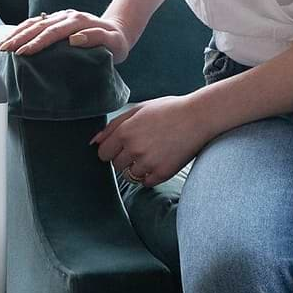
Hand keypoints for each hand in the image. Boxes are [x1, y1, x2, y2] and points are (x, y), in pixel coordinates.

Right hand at [0, 9, 131, 62]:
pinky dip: (21, 30)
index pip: (53, 33)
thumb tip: (74, 39)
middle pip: (38, 26)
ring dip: (16, 34)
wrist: (117, 30)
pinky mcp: (55, 20)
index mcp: (78, 22)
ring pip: (33, 23)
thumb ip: (97, 38)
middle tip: (4, 50)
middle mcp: (66, 16)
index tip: (23, 53)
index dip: (37, 42)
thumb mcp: (115, 43)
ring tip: (0, 46)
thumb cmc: (116, 42)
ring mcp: (59, 16)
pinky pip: (35, 24)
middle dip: (19, 38)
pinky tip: (10, 39)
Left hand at [93, 96, 215, 187]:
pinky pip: (146, 182)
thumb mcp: (139, 110)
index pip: (103, 154)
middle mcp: (133, 148)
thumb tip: (93, 143)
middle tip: (143, 147)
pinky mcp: (162, 172)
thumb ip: (114, 125)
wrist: (199, 117)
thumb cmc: (168, 110)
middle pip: (116, 166)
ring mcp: (148, 162)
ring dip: (138, 168)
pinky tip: (161, 161)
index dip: (112, 151)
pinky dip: (151, 176)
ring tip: (154, 153)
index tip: (123, 147)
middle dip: (125, 159)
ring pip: (131, 176)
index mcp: (125, 131)